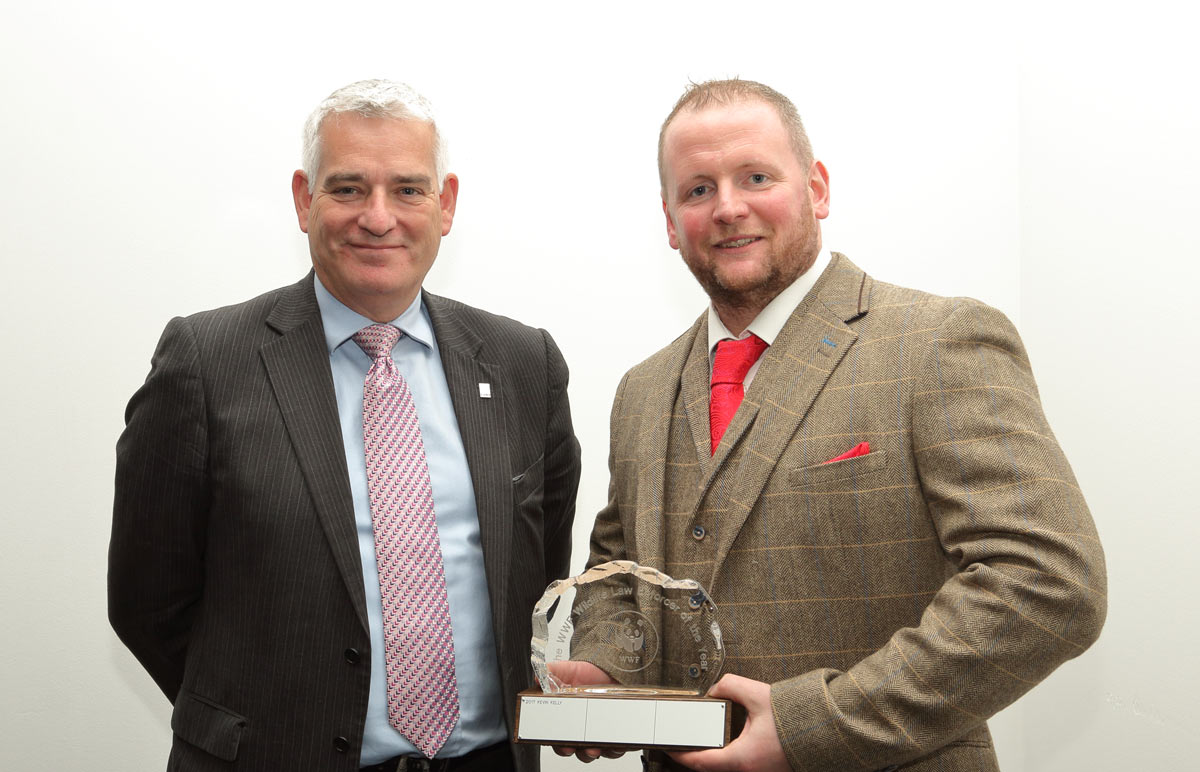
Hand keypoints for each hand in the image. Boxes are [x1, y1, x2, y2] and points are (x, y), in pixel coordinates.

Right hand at [546, 660, 625, 762]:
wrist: (607, 669)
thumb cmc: (584, 673)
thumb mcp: (565, 670)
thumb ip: (551, 672)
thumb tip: (538, 677)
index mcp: (566, 719)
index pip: (560, 740)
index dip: (562, 746)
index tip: (566, 746)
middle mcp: (581, 729)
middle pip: (579, 751)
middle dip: (584, 753)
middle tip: (588, 748)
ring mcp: (598, 731)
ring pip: (598, 751)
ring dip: (601, 751)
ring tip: (604, 745)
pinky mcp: (614, 731)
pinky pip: (616, 746)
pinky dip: (617, 748)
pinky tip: (618, 742)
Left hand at [668, 674, 788, 771]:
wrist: (825, 731)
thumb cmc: (796, 719)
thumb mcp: (757, 694)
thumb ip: (730, 686)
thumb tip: (715, 690)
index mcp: (741, 758)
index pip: (700, 762)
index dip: (681, 755)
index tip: (671, 747)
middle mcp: (749, 770)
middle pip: (712, 767)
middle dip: (696, 755)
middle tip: (684, 741)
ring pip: (727, 767)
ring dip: (714, 755)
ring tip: (703, 739)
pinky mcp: (768, 768)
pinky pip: (741, 765)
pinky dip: (729, 755)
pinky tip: (727, 742)